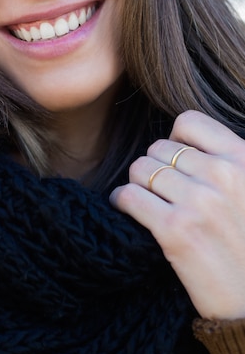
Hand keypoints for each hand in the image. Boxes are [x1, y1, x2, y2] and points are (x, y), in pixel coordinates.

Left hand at [110, 110, 244, 319]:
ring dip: (138, 185)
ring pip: (140, 169)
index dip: (175, 139)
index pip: (188, 123)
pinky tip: (130, 211)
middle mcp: (221, 175)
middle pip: (158, 148)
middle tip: (164, 192)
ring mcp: (198, 202)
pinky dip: (122, 201)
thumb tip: (178, 142)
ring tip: (150, 203)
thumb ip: (224, 161)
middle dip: (156, 168)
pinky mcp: (175, 231)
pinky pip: (128, 196)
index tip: (176, 160)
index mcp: (243, 159)